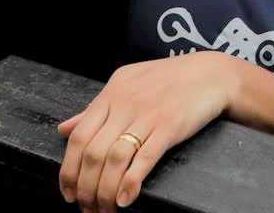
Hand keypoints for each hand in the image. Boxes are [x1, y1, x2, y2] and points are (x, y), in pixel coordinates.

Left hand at [58, 53, 243, 211]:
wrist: (210, 73)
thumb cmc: (168, 79)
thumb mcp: (126, 83)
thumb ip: (95, 108)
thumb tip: (64, 129)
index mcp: (111, 94)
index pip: (78, 137)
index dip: (68, 170)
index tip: (68, 192)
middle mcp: (125, 104)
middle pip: (93, 153)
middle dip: (86, 188)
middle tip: (87, 207)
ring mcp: (148, 115)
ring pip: (115, 160)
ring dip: (105, 192)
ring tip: (105, 209)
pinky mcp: (170, 127)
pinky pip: (144, 159)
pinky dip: (131, 183)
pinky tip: (126, 199)